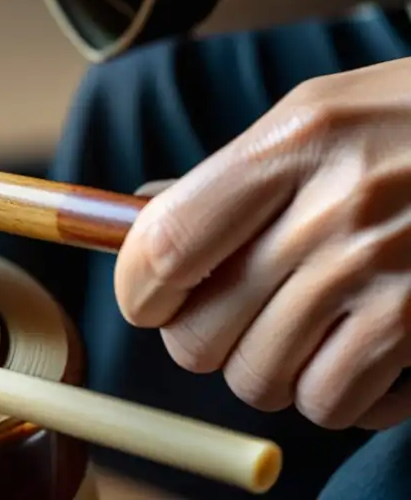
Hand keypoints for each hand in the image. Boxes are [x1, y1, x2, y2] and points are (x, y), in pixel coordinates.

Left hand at [116, 58, 410, 430]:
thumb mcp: (318, 117)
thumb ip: (230, 173)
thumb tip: (137, 217)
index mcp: (291, 144)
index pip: (163, 246)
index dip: (137, 292)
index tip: (147, 301)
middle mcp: (333, 210)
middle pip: (200, 335)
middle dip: (202, 339)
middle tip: (232, 315)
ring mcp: (385, 272)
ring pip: (260, 380)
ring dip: (270, 367)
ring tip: (302, 328)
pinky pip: (335, 403)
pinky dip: (336, 392)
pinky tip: (358, 351)